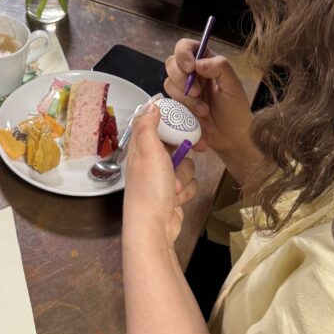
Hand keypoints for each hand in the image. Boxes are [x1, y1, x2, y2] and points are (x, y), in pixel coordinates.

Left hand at [124, 107, 197, 245]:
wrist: (154, 228)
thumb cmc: (149, 190)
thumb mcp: (148, 151)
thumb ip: (148, 125)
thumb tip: (151, 105)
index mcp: (141, 148)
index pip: (158, 124)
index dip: (174, 122)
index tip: (188, 122)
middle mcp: (151, 161)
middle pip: (177, 145)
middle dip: (184, 155)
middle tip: (192, 153)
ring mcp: (163, 178)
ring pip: (187, 165)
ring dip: (184, 177)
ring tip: (174, 188)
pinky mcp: (174, 193)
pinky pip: (190, 182)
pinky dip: (187, 190)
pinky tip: (178, 198)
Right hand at [164, 39, 253, 162]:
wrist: (231, 139)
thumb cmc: (236, 111)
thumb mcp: (233, 86)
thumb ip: (220, 68)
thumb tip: (198, 63)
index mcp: (206, 62)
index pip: (186, 46)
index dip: (183, 53)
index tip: (190, 67)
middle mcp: (191, 73)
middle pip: (171, 63)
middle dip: (181, 79)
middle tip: (197, 92)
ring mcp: (182, 90)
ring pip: (169, 84)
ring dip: (185, 99)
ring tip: (204, 111)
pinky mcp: (177, 106)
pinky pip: (169, 103)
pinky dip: (182, 110)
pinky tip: (196, 119)